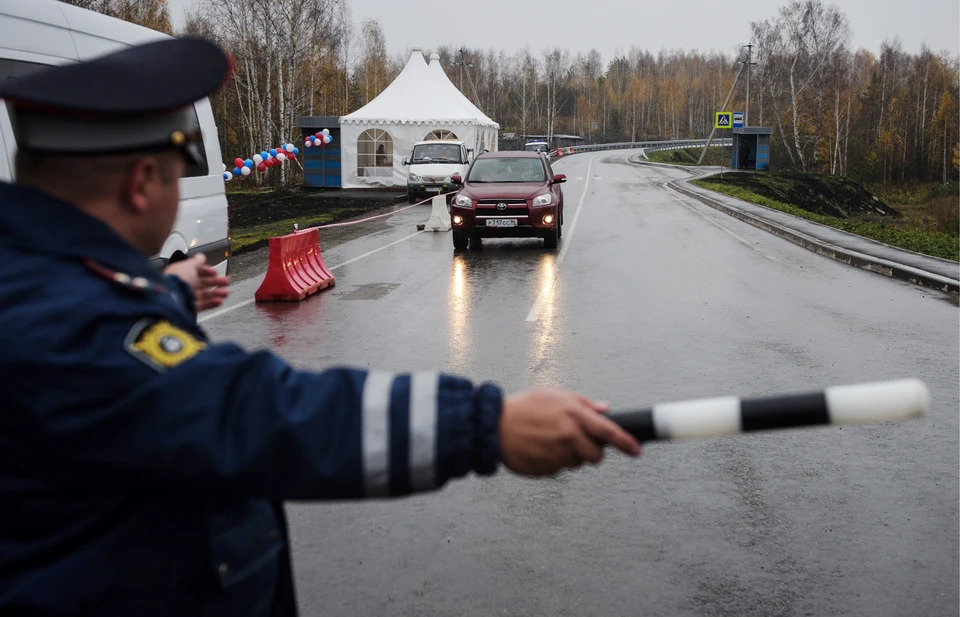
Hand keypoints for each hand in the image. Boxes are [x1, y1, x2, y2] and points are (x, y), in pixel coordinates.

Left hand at [164, 254, 229, 311]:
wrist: (172, 298)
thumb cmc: (178, 280)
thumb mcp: (189, 265)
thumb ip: (197, 261)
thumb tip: (201, 256)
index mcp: (181, 273)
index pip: (195, 271)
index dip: (206, 271)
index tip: (215, 272)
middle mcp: (183, 285)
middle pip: (202, 283)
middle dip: (215, 282)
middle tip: (225, 281)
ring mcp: (186, 296)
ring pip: (204, 294)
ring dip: (216, 293)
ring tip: (225, 292)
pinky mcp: (189, 307)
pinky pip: (202, 305)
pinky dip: (211, 303)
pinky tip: (219, 300)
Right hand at [498, 388, 641, 475]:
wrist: (493, 426)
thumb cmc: (523, 407)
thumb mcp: (555, 395)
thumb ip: (583, 403)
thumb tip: (604, 410)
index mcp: (574, 415)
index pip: (609, 432)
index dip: (626, 443)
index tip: (637, 450)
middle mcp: (568, 436)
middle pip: (596, 456)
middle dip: (590, 451)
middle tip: (574, 440)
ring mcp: (557, 455)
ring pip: (576, 464)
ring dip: (569, 455)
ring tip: (549, 440)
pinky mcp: (546, 469)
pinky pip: (558, 470)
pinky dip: (553, 461)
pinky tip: (540, 448)